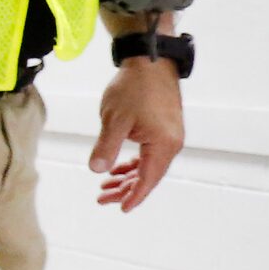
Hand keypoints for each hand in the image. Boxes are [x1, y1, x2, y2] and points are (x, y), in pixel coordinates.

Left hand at [90, 57, 184, 209]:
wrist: (150, 60)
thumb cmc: (133, 88)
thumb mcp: (114, 120)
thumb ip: (106, 147)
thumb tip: (97, 170)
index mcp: (163, 145)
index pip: (147, 180)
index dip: (133, 196)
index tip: (120, 208)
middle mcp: (172, 143)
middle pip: (148, 176)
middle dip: (126, 189)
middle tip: (102, 198)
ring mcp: (170, 135)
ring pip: (148, 165)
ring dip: (128, 176)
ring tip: (106, 185)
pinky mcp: (165, 127)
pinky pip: (150, 153)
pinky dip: (134, 162)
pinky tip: (118, 167)